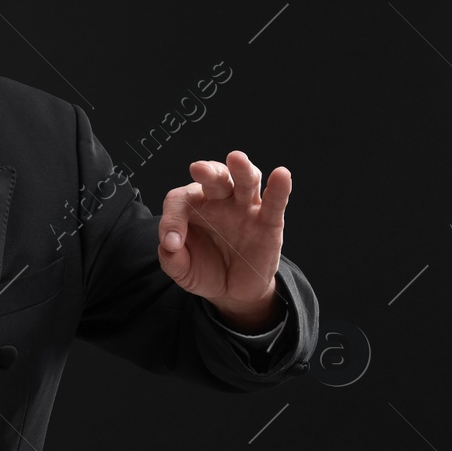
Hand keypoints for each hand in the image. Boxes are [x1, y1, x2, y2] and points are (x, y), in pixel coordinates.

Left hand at [156, 151, 288, 329]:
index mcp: (193, 206)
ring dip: (242, 170)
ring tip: (236, 158)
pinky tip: (281, 174)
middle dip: (208, 172)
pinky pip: (275, 202)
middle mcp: (220, 201)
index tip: (172, 244)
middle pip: (215, 179)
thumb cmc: (205, 270)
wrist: (234, 291)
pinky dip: (279, 188)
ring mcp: (245, 209)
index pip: (179, 200)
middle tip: (198, 168)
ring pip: (245, 182)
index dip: (172, 219)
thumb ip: (172, 258)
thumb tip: (170, 246)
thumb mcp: (182, 269)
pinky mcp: (269, 223)